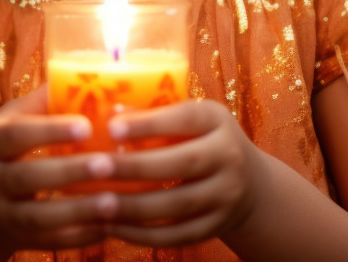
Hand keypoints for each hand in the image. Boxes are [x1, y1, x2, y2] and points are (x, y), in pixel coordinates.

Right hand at [0, 84, 117, 254]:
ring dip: (77, 211)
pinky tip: (109, 226)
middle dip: (69, 172)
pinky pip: (49, 242)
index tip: (86, 125)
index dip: (49, 130)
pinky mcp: (18, 240)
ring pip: (37, 217)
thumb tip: (89, 71)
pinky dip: (79, 236)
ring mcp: (2, 214)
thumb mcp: (14, 119)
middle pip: (27, 177)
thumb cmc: (9, 148)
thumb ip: (45, 101)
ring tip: (114, 202)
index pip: (16, 134)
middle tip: (109, 164)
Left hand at [92, 99, 264, 246]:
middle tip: (97, 168)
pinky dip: (144, 234)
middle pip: (182, 163)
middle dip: (136, 167)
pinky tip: (114, 228)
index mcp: (217, 120)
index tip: (112, 128)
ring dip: (135, 208)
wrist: (251, 183)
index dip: (148, 124)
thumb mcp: (191, 120)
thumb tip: (112, 112)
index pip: (184, 118)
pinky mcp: (217, 226)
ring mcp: (226, 195)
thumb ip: (155, 116)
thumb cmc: (204, 140)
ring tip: (99, 205)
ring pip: (178, 205)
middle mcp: (229, 156)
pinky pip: (178, 235)